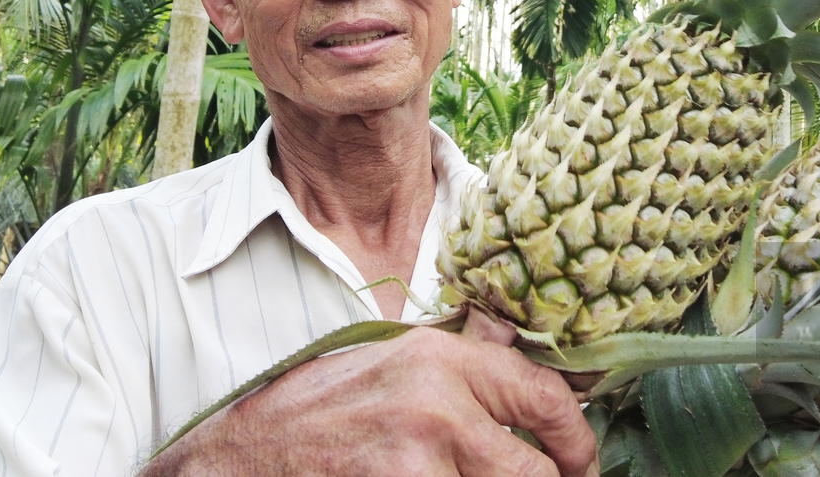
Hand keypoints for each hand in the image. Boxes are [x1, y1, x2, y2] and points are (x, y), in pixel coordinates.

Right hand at [143, 307, 596, 476]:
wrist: (238, 455)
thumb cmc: (316, 410)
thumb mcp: (390, 361)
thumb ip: (460, 363)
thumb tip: (525, 354)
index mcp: (441, 358)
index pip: (545, 397)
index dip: (577, 443)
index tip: (581, 465)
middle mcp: (437, 406)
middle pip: (536, 475)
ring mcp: (416, 463)